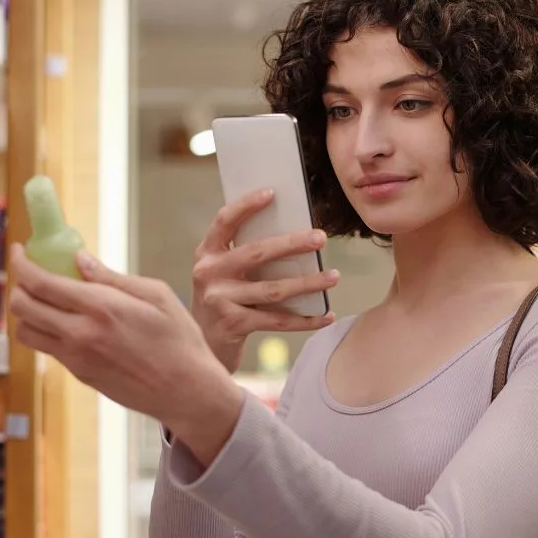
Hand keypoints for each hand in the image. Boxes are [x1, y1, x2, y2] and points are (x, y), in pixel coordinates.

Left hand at [8, 244, 242, 462]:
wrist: (186, 390)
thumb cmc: (179, 340)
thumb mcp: (156, 295)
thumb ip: (113, 277)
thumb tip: (80, 260)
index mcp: (101, 307)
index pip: (40, 282)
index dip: (21, 263)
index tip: (19, 251)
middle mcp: (80, 333)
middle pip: (22, 307)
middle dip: (18, 285)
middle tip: (32, 274)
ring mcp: (76, 357)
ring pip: (25, 331)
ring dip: (28, 312)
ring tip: (48, 300)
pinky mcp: (79, 374)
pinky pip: (47, 348)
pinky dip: (47, 330)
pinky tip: (69, 322)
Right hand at [192, 189, 337, 371]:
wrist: (203, 345)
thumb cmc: (224, 299)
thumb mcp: (225, 272)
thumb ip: (247, 254)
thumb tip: (296, 234)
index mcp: (207, 253)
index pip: (224, 220)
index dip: (246, 205)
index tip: (273, 193)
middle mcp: (209, 273)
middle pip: (257, 253)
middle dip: (293, 243)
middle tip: (321, 237)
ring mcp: (219, 300)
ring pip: (273, 289)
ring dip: (308, 283)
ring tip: (334, 277)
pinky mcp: (233, 325)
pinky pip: (277, 321)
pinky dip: (305, 319)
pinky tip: (326, 315)